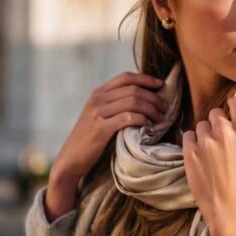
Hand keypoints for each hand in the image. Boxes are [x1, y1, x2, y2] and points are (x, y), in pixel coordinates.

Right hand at [46, 72, 166, 217]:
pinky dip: (143, 120)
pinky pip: (128, 117)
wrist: (71, 158)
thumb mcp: (99, 115)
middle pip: (133, 89)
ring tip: (160, 118)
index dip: (146, 79)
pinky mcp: (100, 128)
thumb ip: (114, 104)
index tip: (161, 85)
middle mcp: (97, 99)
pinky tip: (149, 126)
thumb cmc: (89, 139)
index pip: (126, 77)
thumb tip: (142, 98)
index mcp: (98, 93)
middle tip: (164, 108)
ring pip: (133, 102)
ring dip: (151, 109)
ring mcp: (98, 113)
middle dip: (153, 97)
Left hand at [182, 88, 235, 235]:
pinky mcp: (190, 151)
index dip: (233, 99)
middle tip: (218, 137)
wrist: (227, 205)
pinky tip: (198, 155)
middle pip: (215, 113)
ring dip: (203, 134)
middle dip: (215, 122)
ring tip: (208, 151)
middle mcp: (225, 133)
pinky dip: (191, 142)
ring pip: (200, 125)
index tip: (230, 100)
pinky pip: (188, 135)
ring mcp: (206, 142)